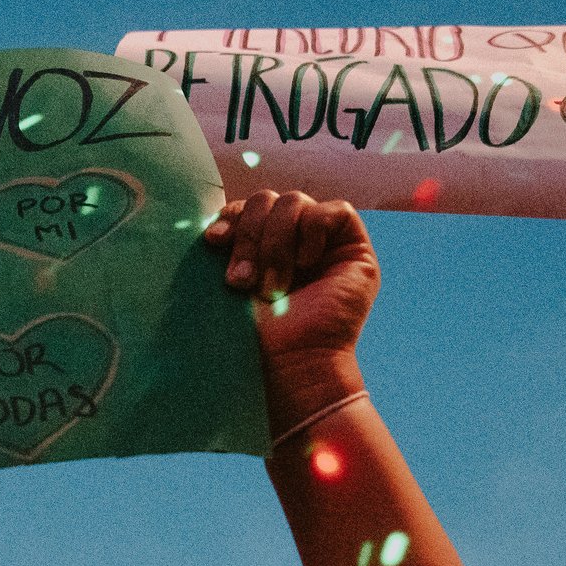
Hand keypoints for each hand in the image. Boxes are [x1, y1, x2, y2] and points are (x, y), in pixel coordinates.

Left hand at [203, 189, 378, 381]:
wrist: (288, 366)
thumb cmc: (255, 338)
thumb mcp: (231, 282)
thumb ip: (228, 245)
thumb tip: (210, 222)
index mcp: (262, 249)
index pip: (246, 208)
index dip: (231, 216)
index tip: (214, 242)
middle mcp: (293, 243)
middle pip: (268, 200)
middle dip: (250, 236)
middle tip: (241, 282)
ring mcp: (324, 244)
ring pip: (295, 202)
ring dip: (276, 244)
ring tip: (273, 287)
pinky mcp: (354, 248)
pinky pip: (335, 210)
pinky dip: (313, 231)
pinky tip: (306, 265)